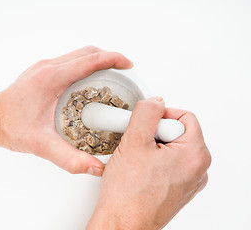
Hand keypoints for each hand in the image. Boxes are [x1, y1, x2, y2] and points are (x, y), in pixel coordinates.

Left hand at [0, 46, 132, 175]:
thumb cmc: (8, 127)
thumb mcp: (41, 145)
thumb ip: (70, 158)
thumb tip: (96, 167)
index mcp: (51, 78)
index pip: (90, 60)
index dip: (113, 59)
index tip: (128, 64)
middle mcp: (48, 68)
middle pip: (87, 52)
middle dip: (109, 57)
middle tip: (124, 70)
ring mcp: (44, 68)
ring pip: (78, 54)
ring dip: (97, 59)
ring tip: (112, 73)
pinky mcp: (41, 72)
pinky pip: (69, 61)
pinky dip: (85, 65)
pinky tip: (90, 80)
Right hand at [87, 97, 210, 228]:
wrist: (121, 224)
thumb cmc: (129, 195)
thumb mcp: (134, 141)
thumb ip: (147, 113)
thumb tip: (155, 102)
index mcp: (195, 155)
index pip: (184, 116)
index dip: (160, 115)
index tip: (144, 122)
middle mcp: (197, 169)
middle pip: (176, 132)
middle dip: (153, 133)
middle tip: (136, 144)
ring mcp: (187, 181)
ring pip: (168, 148)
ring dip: (150, 147)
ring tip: (134, 159)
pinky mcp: (176, 188)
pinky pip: (166, 164)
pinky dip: (151, 161)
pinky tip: (137, 170)